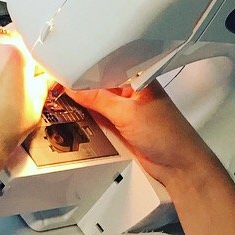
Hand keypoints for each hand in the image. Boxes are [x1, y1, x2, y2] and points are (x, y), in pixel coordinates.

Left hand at [0, 15, 49, 175]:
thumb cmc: (3, 132)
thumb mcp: (35, 109)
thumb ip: (41, 85)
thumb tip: (43, 76)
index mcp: (16, 55)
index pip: (27, 38)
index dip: (29, 54)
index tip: (28, 70)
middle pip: (3, 32)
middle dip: (8, 46)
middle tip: (8, 70)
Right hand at [65, 81, 214, 188]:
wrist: (179, 166)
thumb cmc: (168, 135)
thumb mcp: (127, 113)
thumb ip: (98, 99)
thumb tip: (74, 89)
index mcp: (139, 78)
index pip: (106, 67)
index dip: (85, 69)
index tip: (63, 72)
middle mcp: (132, 92)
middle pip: (99, 85)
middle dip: (80, 87)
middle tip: (56, 86)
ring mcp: (127, 111)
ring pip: (98, 103)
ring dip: (83, 105)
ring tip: (60, 100)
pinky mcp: (123, 128)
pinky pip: (101, 120)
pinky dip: (89, 120)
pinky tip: (75, 117)